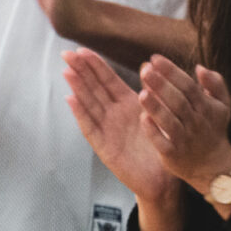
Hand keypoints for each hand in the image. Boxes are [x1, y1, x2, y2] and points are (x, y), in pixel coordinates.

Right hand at [63, 48, 174, 205]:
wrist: (163, 180)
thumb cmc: (162, 147)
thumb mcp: (160, 115)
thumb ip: (152, 93)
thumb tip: (146, 66)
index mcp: (129, 105)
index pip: (108, 81)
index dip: (96, 66)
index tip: (82, 49)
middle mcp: (115, 115)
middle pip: (94, 89)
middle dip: (81, 71)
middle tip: (67, 54)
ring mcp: (108, 130)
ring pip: (89, 105)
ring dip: (78, 88)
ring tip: (67, 71)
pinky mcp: (105, 148)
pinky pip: (91, 128)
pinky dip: (81, 114)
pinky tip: (71, 100)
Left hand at [137, 55, 230, 197]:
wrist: (212, 164)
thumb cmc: (213, 128)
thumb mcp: (221, 105)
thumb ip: (215, 83)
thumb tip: (200, 67)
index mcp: (205, 107)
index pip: (188, 86)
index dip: (172, 71)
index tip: (154, 58)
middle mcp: (195, 122)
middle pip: (178, 101)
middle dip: (162, 85)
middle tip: (146, 70)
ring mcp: (184, 139)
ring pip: (169, 121)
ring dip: (156, 107)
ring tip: (142, 93)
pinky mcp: (173, 154)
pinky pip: (162, 142)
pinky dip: (153, 131)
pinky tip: (142, 119)